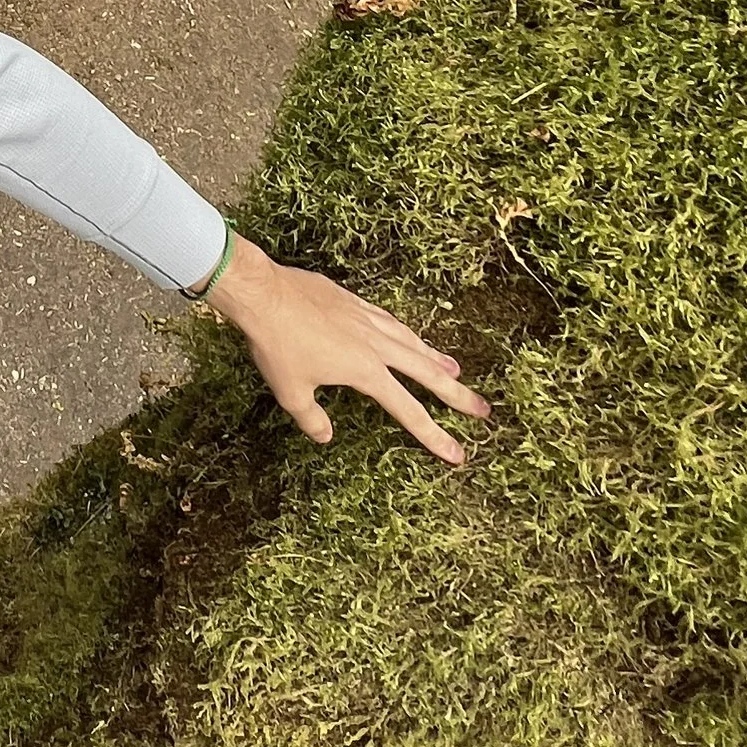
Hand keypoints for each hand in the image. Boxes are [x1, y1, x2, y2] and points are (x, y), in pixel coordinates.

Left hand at [199, 236, 488, 465]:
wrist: (263, 293)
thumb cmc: (275, 345)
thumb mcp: (290, 392)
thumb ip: (313, 419)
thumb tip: (327, 437)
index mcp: (365, 371)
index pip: (408, 410)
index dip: (434, 435)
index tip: (458, 453)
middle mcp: (375, 344)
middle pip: (426, 372)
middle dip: (456, 394)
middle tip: (483, 409)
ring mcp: (367, 319)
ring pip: (411, 341)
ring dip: (435, 358)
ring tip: (455, 369)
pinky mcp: (353, 301)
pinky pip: (390, 320)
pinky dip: (406, 332)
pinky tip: (408, 335)